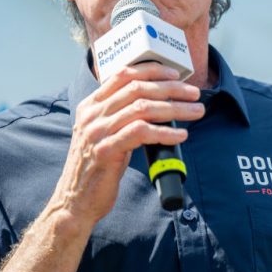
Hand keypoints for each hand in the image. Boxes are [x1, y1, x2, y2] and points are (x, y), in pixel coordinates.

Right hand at [47, 63, 203, 228]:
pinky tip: (181, 135)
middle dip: (171, 88)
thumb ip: (121, 116)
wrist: (75, 201)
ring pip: (143, 108)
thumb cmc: (97, 167)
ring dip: (175, 108)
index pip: (123, 75)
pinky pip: (141, 133)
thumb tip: (159, 104)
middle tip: (194, 93)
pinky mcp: (106, 151)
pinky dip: (165, 132)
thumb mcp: (104, 134)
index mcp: (91, 106)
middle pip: (138, 89)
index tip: (175, 74)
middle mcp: (92, 114)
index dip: (151, 70)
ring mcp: (97, 132)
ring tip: (196, 111)